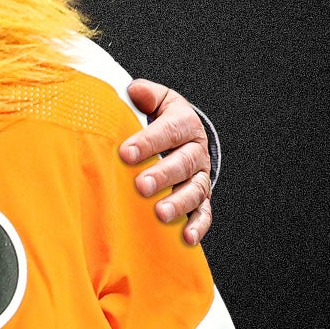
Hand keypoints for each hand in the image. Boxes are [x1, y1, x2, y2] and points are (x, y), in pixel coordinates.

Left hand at [119, 79, 212, 244]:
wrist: (182, 132)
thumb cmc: (159, 117)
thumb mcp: (156, 100)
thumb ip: (145, 94)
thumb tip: (135, 91)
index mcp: (184, 123)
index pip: (168, 131)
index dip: (148, 142)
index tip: (126, 153)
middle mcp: (196, 151)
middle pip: (182, 163)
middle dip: (162, 175)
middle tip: (141, 185)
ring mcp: (199, 176)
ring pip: (194, 190)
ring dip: (178, 203)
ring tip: (161, 213)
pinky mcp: (201, 198)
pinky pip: (203, 213)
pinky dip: (197, 226)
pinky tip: (186, 237)